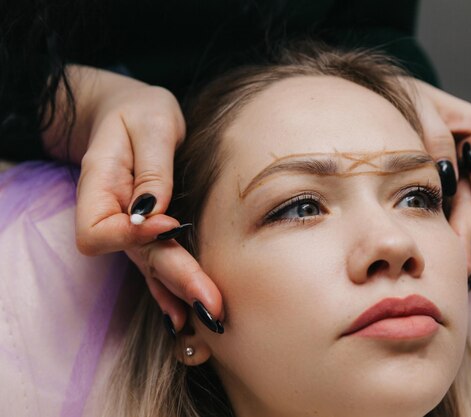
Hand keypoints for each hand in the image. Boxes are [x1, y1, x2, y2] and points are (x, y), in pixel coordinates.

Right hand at [42, 66, 222, 331]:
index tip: (168, 225)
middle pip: (136, 256)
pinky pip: (158, 265)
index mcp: (100, 186)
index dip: (130, 235)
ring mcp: (130, 229)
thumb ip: (151, 168)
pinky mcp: (150, 233)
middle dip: (175, 278)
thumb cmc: (139, 111)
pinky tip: (189, 313)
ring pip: (152, 267)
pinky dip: (173, 289)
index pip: (99, 230)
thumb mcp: (150, 124)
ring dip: (181, 291)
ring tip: (210, 314)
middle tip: (210, 301)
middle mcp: (112, 214)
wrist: (133, 113)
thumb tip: (153, 210)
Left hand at [408, 79, 470, 291]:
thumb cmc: (403, 96)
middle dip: (468, 231)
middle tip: (459, 261)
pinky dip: (455, 246)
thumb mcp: (421, 108)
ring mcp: (459, 183)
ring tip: (460, 275)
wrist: (373, 100)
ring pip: (465, 220)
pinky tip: (462, 273)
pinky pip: (451, 224)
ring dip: (460, 247)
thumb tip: (449, 178)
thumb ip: (438, 138)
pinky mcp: (440, 196)